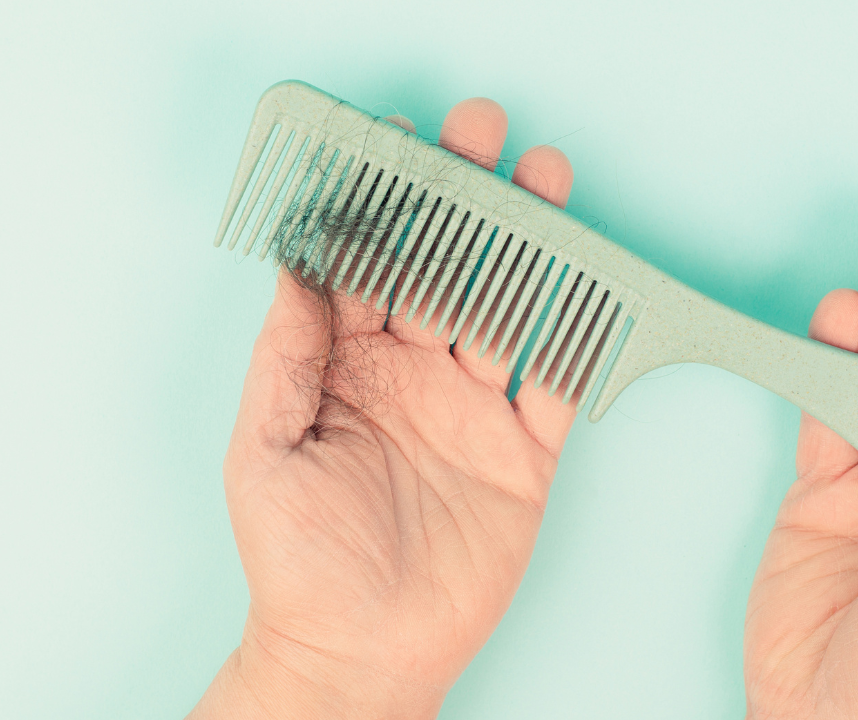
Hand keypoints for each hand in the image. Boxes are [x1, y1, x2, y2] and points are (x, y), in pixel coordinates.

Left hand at [191, 99, 576, 718]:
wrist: (362, 652)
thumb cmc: (299, 560)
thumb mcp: (265, 448)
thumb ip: (287, 355)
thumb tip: (296, 263)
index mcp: (348, 365)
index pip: (372, 264)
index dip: (387, 204)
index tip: (403, 145)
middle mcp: (416, 374)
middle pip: (452, 269)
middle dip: (470, 202)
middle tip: (487, 138)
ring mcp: (475, 410)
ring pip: (512, 310)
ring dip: (533, 248)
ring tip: (548, 184)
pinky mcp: (524, 453)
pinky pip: (558, 386)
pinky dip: (577, 339)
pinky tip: (592, 284)